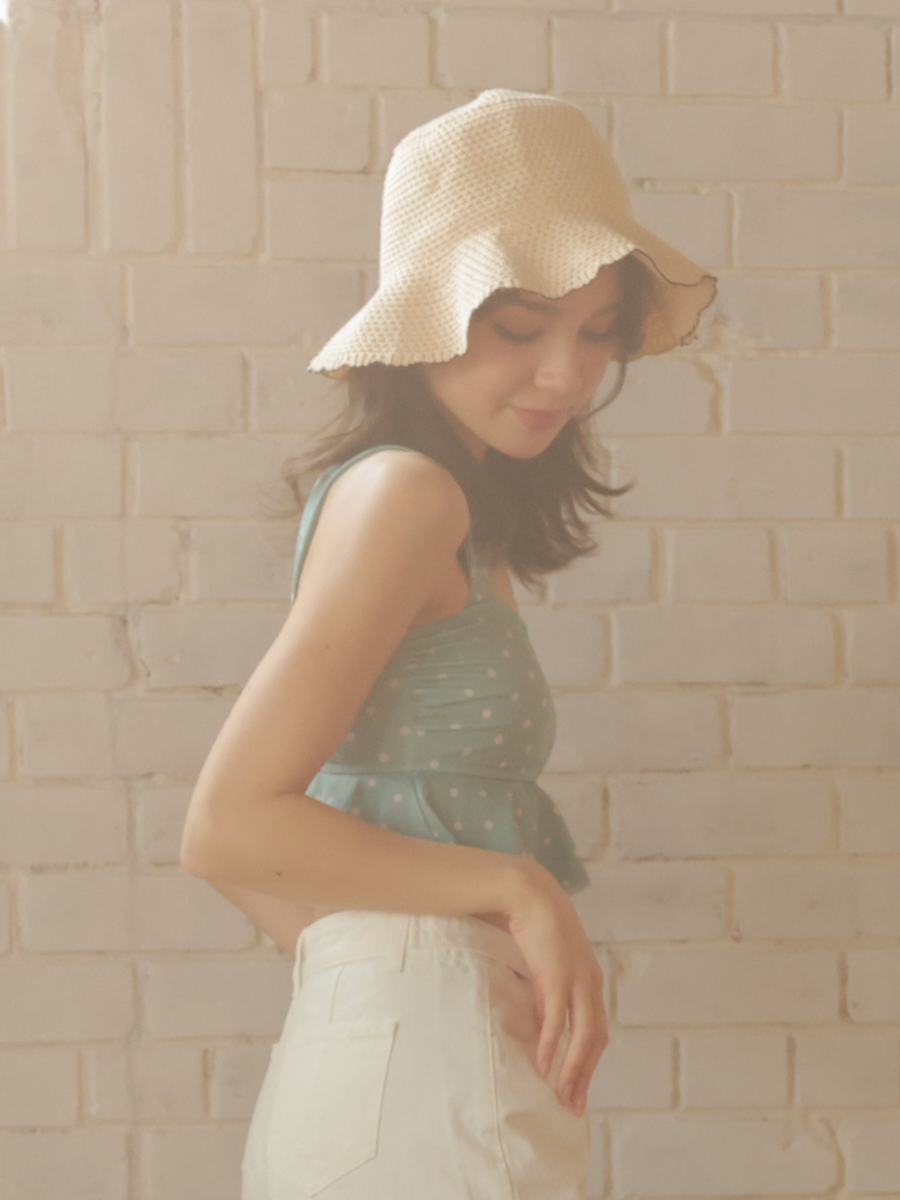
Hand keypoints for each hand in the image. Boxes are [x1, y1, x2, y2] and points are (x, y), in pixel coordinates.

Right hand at [505, 862, 607, 1116]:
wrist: (527, 893)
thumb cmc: (534, 923)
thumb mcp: (545, 965)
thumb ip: (547, 992)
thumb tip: (541, 1021)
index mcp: (590, 980)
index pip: (597, 1031)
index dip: (588, 1062)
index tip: (577, 1088)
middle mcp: (591, 983)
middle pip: (595, 1040)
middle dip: (584, 1075)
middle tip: (572, 1106)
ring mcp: (577, 981)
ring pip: (582, 1037)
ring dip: (572, 1070)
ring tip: (560, 1096)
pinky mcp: (557, 977)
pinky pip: (557, 1020)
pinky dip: (552, 1047)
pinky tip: (544, 1067)